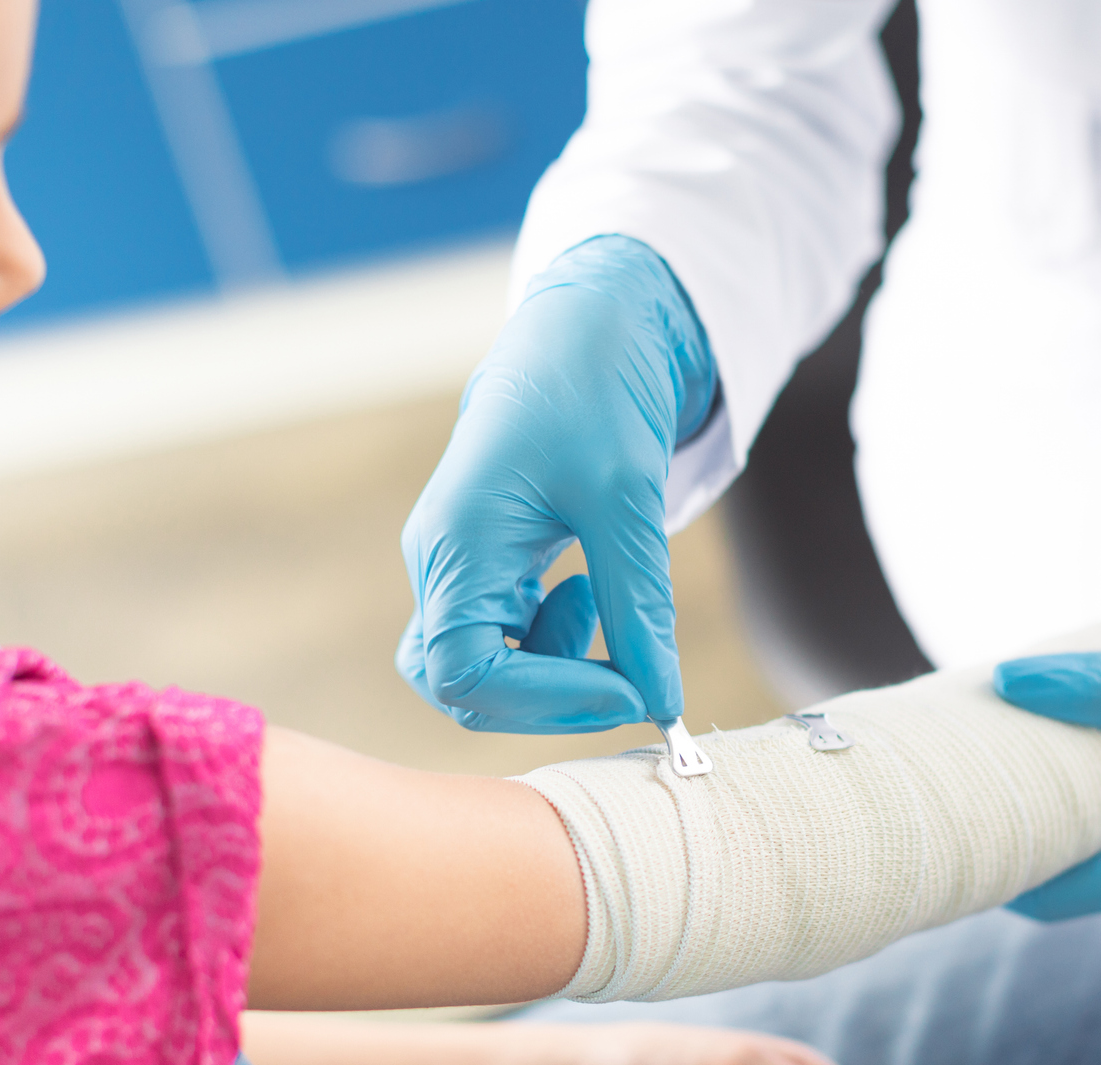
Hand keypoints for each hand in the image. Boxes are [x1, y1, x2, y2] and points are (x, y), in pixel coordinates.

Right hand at [398, 235, 717, 732]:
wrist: (589, 325)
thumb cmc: (594, 389)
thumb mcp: (625, 498)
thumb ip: (637, 604)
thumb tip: (659, 698)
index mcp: (455, 542)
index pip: (463, 673)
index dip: (544, 702)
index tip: (630, 693)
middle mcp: (441, 561)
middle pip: (457, 685)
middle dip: (544, 701)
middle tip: (626, 679)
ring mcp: (457, 564)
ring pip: (477, 669)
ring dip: (548, 673)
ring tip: (604, 606)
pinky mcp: (486, 562)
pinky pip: (499, 638)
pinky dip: (552, 646)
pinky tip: (592, 595)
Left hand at [994, 588, 1100, 916]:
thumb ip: (1093, 688)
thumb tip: (1005, 680)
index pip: (1060, 893)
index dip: (1002, 864)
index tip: (951, 830)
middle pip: (1086, 869)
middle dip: (1032, 832)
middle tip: (971, 790)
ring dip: (1077, 810)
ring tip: (1017, 766)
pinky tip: (1088, 751)